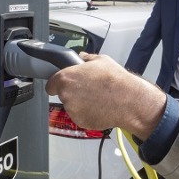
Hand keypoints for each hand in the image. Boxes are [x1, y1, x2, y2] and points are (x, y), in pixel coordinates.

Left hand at [45, 53, 165, 139]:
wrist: (128, 101)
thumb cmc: (116, 81)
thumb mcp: (102, 60)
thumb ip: (87, 58)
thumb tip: (83, 57)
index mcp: (67, 78)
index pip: (51, 83)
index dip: (57, 84)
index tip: (63, 84)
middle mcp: (66, 95)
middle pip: (63, 94)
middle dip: (72, 92)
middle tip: (87, 88)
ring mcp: (73, 110)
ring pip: (72, 106)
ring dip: (79, 103)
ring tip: (96, 97)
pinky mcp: (80, 121)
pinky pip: (80, 116)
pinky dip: (86, 113)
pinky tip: (99, 106)